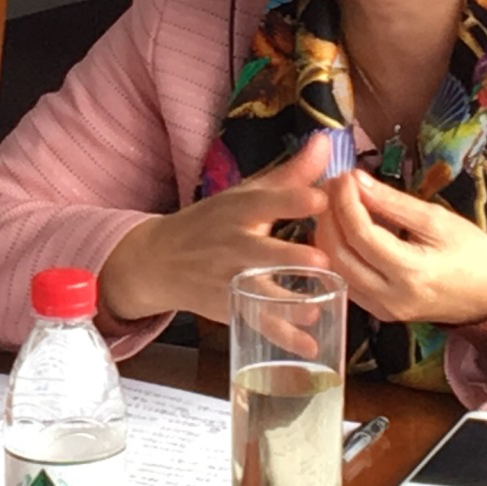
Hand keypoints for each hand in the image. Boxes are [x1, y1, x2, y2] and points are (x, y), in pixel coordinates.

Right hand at [98, 133, 331, 324]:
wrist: (160, 259)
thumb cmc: (215, 220)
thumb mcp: (246, 193)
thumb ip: (291, 173)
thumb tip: (325, 140)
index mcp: (239, 210)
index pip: (265, 201)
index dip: (292, 198)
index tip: (321, 197)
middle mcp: (232, 245)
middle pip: (260, 251)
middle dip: (288, 257)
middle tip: (322, 259)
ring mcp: (228, 279)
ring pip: (259, 293)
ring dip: (287, 303)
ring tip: (316, 309)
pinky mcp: (229, 307)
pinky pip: (258, 323)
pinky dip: (283, 337)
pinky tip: (310, 345)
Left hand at [313, 171, 486, 327]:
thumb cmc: (473, 253)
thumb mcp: (438, 220)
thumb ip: (394, 202)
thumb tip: (357, 180)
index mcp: (411, 272)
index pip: (361, 234)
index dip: (345, 202)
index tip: (342, 176)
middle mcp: (391, 297)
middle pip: (341, 255)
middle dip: (329, 216)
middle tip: (332, 187)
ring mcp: (383, 310)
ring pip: (338, 271)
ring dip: (329, 236)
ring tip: (334, 204)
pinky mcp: (380, 314)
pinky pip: (348, 283)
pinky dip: (339, 255)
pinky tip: (343, 231)